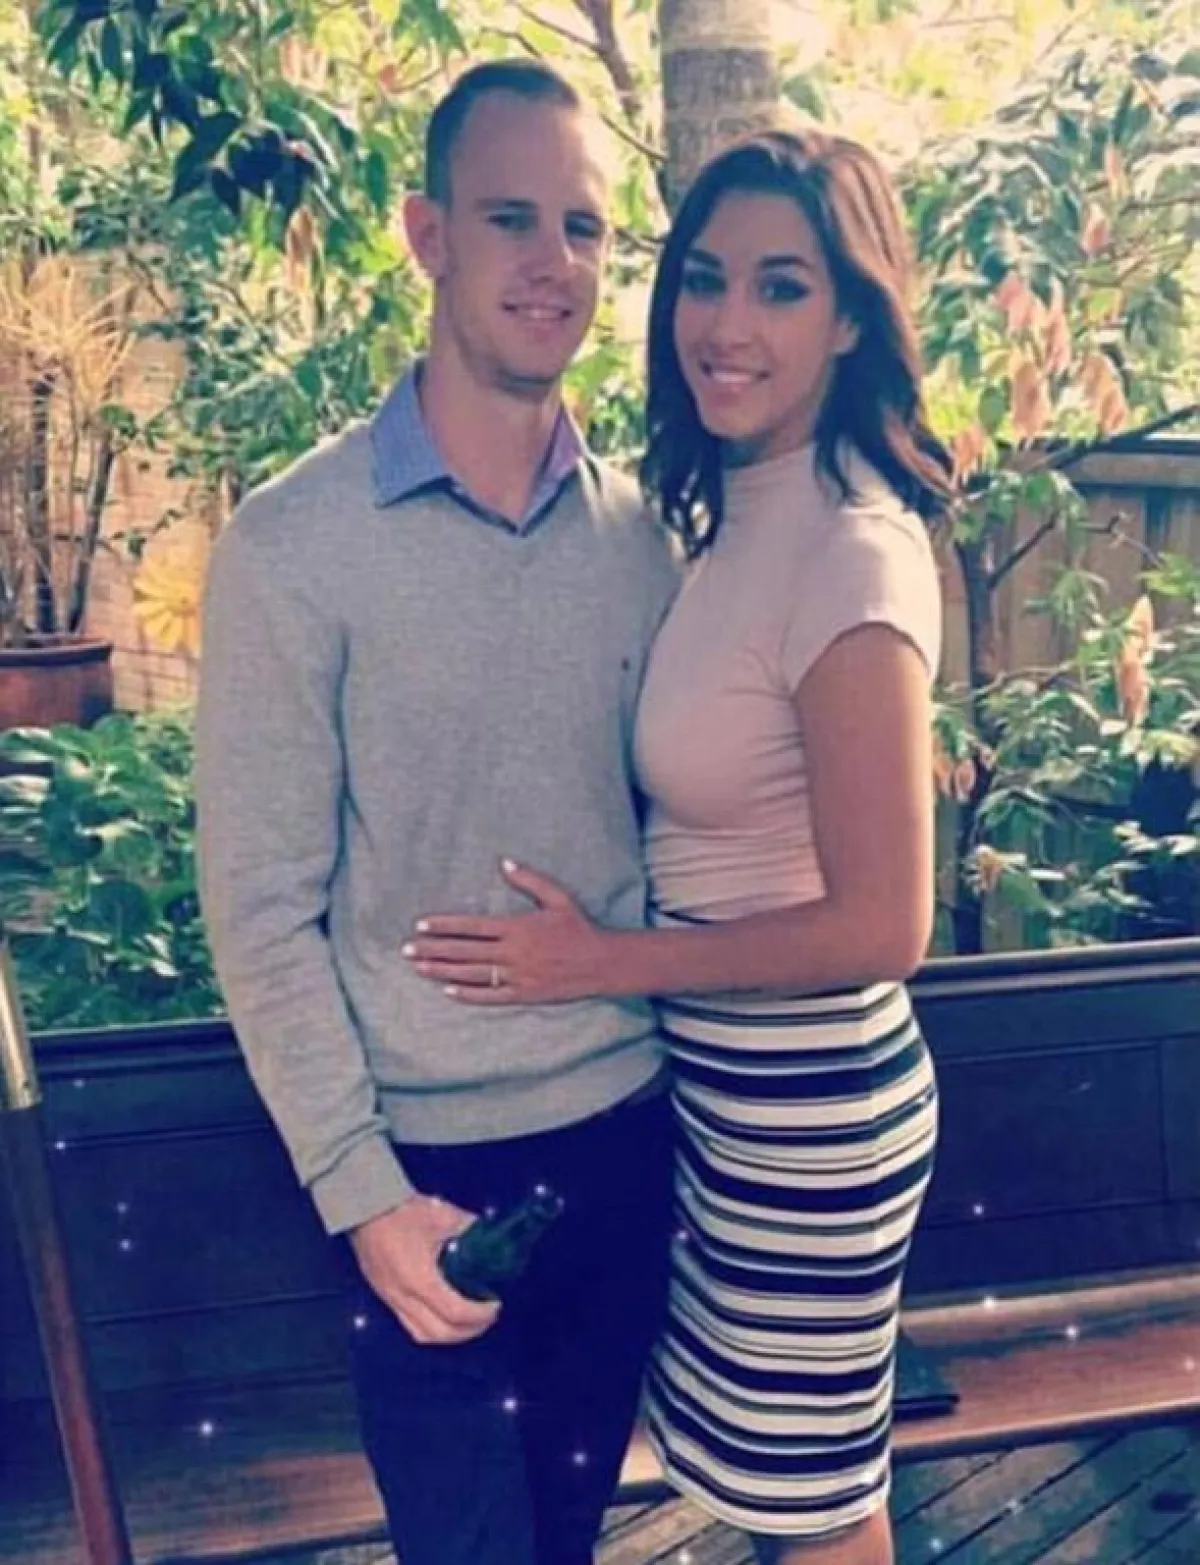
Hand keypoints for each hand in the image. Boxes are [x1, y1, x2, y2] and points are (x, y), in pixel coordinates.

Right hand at [349, 1194, 499, 1343]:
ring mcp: (390, 1299)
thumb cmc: (403, 1211)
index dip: (480, 1314)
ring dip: (450, 1335)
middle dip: (469, 1330)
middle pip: (440, 1333)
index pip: (456, 1312)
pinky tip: (445, 1315)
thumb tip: (493, 1238)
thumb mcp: (444, 1215)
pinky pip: (409, 1325)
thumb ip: (471, 1229)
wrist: (364, 1207)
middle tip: (488, 1316)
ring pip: (422, 1335)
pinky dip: (432, 1327)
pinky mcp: (383, 1296)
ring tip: (469, 1321)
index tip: (496, 1304)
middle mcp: (403, 1297)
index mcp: (420, 1279)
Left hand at [403, 859, 615, 1004]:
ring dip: (442, 971)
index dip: (444, 926)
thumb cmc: (579, 928)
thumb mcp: (558, 898)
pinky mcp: (524, 994)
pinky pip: (491, 996)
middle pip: (464, 951)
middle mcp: (513, 953)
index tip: (420, 926)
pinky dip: (468, 994)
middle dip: (433, 950)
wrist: (601, 963)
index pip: (471, 927)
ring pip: (472, 974)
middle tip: (406, 950)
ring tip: (419, 968)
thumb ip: (529, 880)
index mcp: (517, 927)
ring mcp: (517, 975)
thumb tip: (504, 863)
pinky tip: (448, 991)